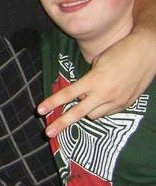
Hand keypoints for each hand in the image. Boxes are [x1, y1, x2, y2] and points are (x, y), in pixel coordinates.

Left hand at [39, 30, 153, 136]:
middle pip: (78, 112)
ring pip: (92, 115)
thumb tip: (80, 95)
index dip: (52, 102)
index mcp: (95, 80)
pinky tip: (103, 98)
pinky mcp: (126, 105)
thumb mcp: (98, 62)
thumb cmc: (120, 52)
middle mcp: (105, 93)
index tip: (39, 110)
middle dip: (62, 123)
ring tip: (87, 98)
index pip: (69, 94)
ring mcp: (117, 101)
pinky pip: (107, 112)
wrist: (148, 52)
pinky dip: (100, 108)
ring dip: (85, 109)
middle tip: (47, 133)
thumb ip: (88, 80)